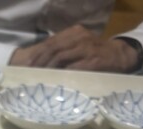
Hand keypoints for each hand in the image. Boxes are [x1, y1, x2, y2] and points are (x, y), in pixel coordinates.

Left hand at [10, 25, 139, 72]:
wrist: (118, 56)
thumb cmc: (93, 55)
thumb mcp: (77, 48)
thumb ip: (61, 53)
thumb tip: (38, 65)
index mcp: (73, 33)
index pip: (49, 43)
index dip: (35, 55)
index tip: (24, 67)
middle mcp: (79, 37)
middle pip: (52, 49)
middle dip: (38, 63)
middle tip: (28, 75)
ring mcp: (87, 48)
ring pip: (60, 57)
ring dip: (47, 69)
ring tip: (38, 79)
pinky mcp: (94, 61)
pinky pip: (74, 68)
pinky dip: (62, 75)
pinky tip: (55, 82)